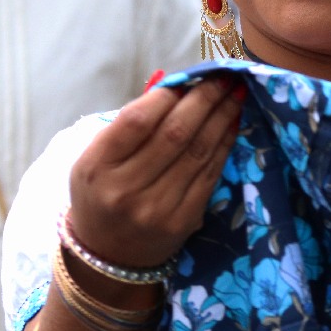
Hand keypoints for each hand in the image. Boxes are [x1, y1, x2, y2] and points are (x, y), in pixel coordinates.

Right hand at [67, 77, 243, 270]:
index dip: (168, 96)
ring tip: (235, 92)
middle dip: (204, 99)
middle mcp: (126, 190)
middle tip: (224, 76)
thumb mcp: (95, 158)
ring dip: (221, 116)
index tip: (187, 79)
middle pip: (174, 133)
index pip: (137, 121)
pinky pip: (210, 173)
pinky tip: (232, 122)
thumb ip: (128, 125)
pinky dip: (224, 143)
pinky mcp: (183, 220)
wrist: (108, 255)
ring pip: (198, 151)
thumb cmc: (101, 193)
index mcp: (97, 167)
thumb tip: (172, 85)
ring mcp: (157, 208)